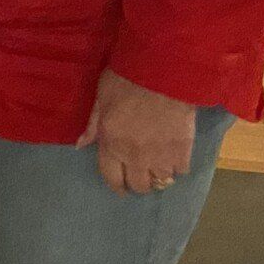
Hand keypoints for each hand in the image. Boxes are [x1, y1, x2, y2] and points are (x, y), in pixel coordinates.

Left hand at [78, 69, 196, 195]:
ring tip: (158, 168)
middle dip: (138, 183)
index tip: (120, 188)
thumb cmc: (125, 81)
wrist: (163, 74)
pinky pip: (181, 170)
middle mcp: (136, 156)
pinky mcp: (184, 150)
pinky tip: (175, 159)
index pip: (112, 177)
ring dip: (159, 177)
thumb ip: (92, 126)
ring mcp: (161, 156)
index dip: (116, 186)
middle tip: (140, 176)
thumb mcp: (100, 99)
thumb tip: (80, 145)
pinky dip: (177, 167)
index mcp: (112, 143)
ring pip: (161, 181)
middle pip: (139, 185)